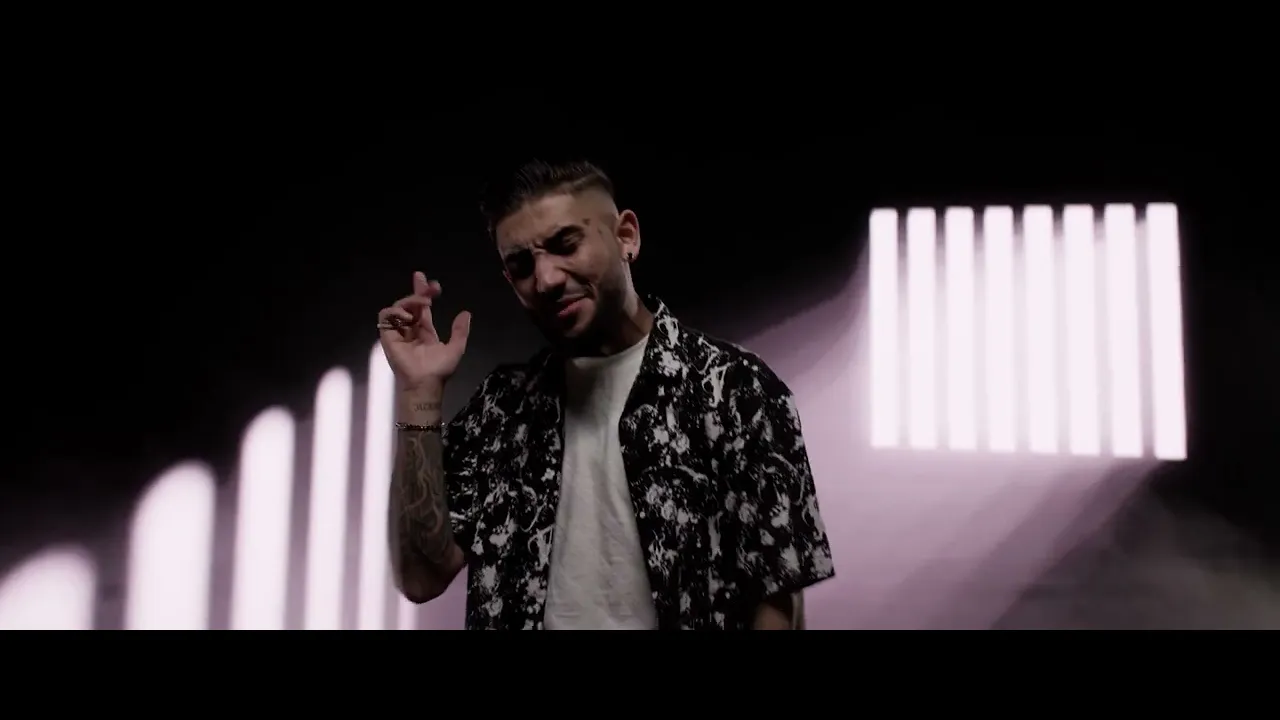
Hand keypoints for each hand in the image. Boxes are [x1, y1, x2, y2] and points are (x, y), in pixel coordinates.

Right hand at [378, 271, 471, 390]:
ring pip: (398, 307)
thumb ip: (460, 331)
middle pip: (410, 303)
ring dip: (409, 300)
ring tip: (423, 303)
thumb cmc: (439, 370)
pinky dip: (395, 311)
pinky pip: (385, 317)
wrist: (425, 382)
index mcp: (425, 331)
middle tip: (426, 283)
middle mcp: (410, 329)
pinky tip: (408, 315)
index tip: (433, 285)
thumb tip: (466, 313)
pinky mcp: (388, 336)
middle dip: (417, 290)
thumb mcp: (456, 348)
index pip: (422, 308)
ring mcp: (398, 332)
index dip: (424, 293)